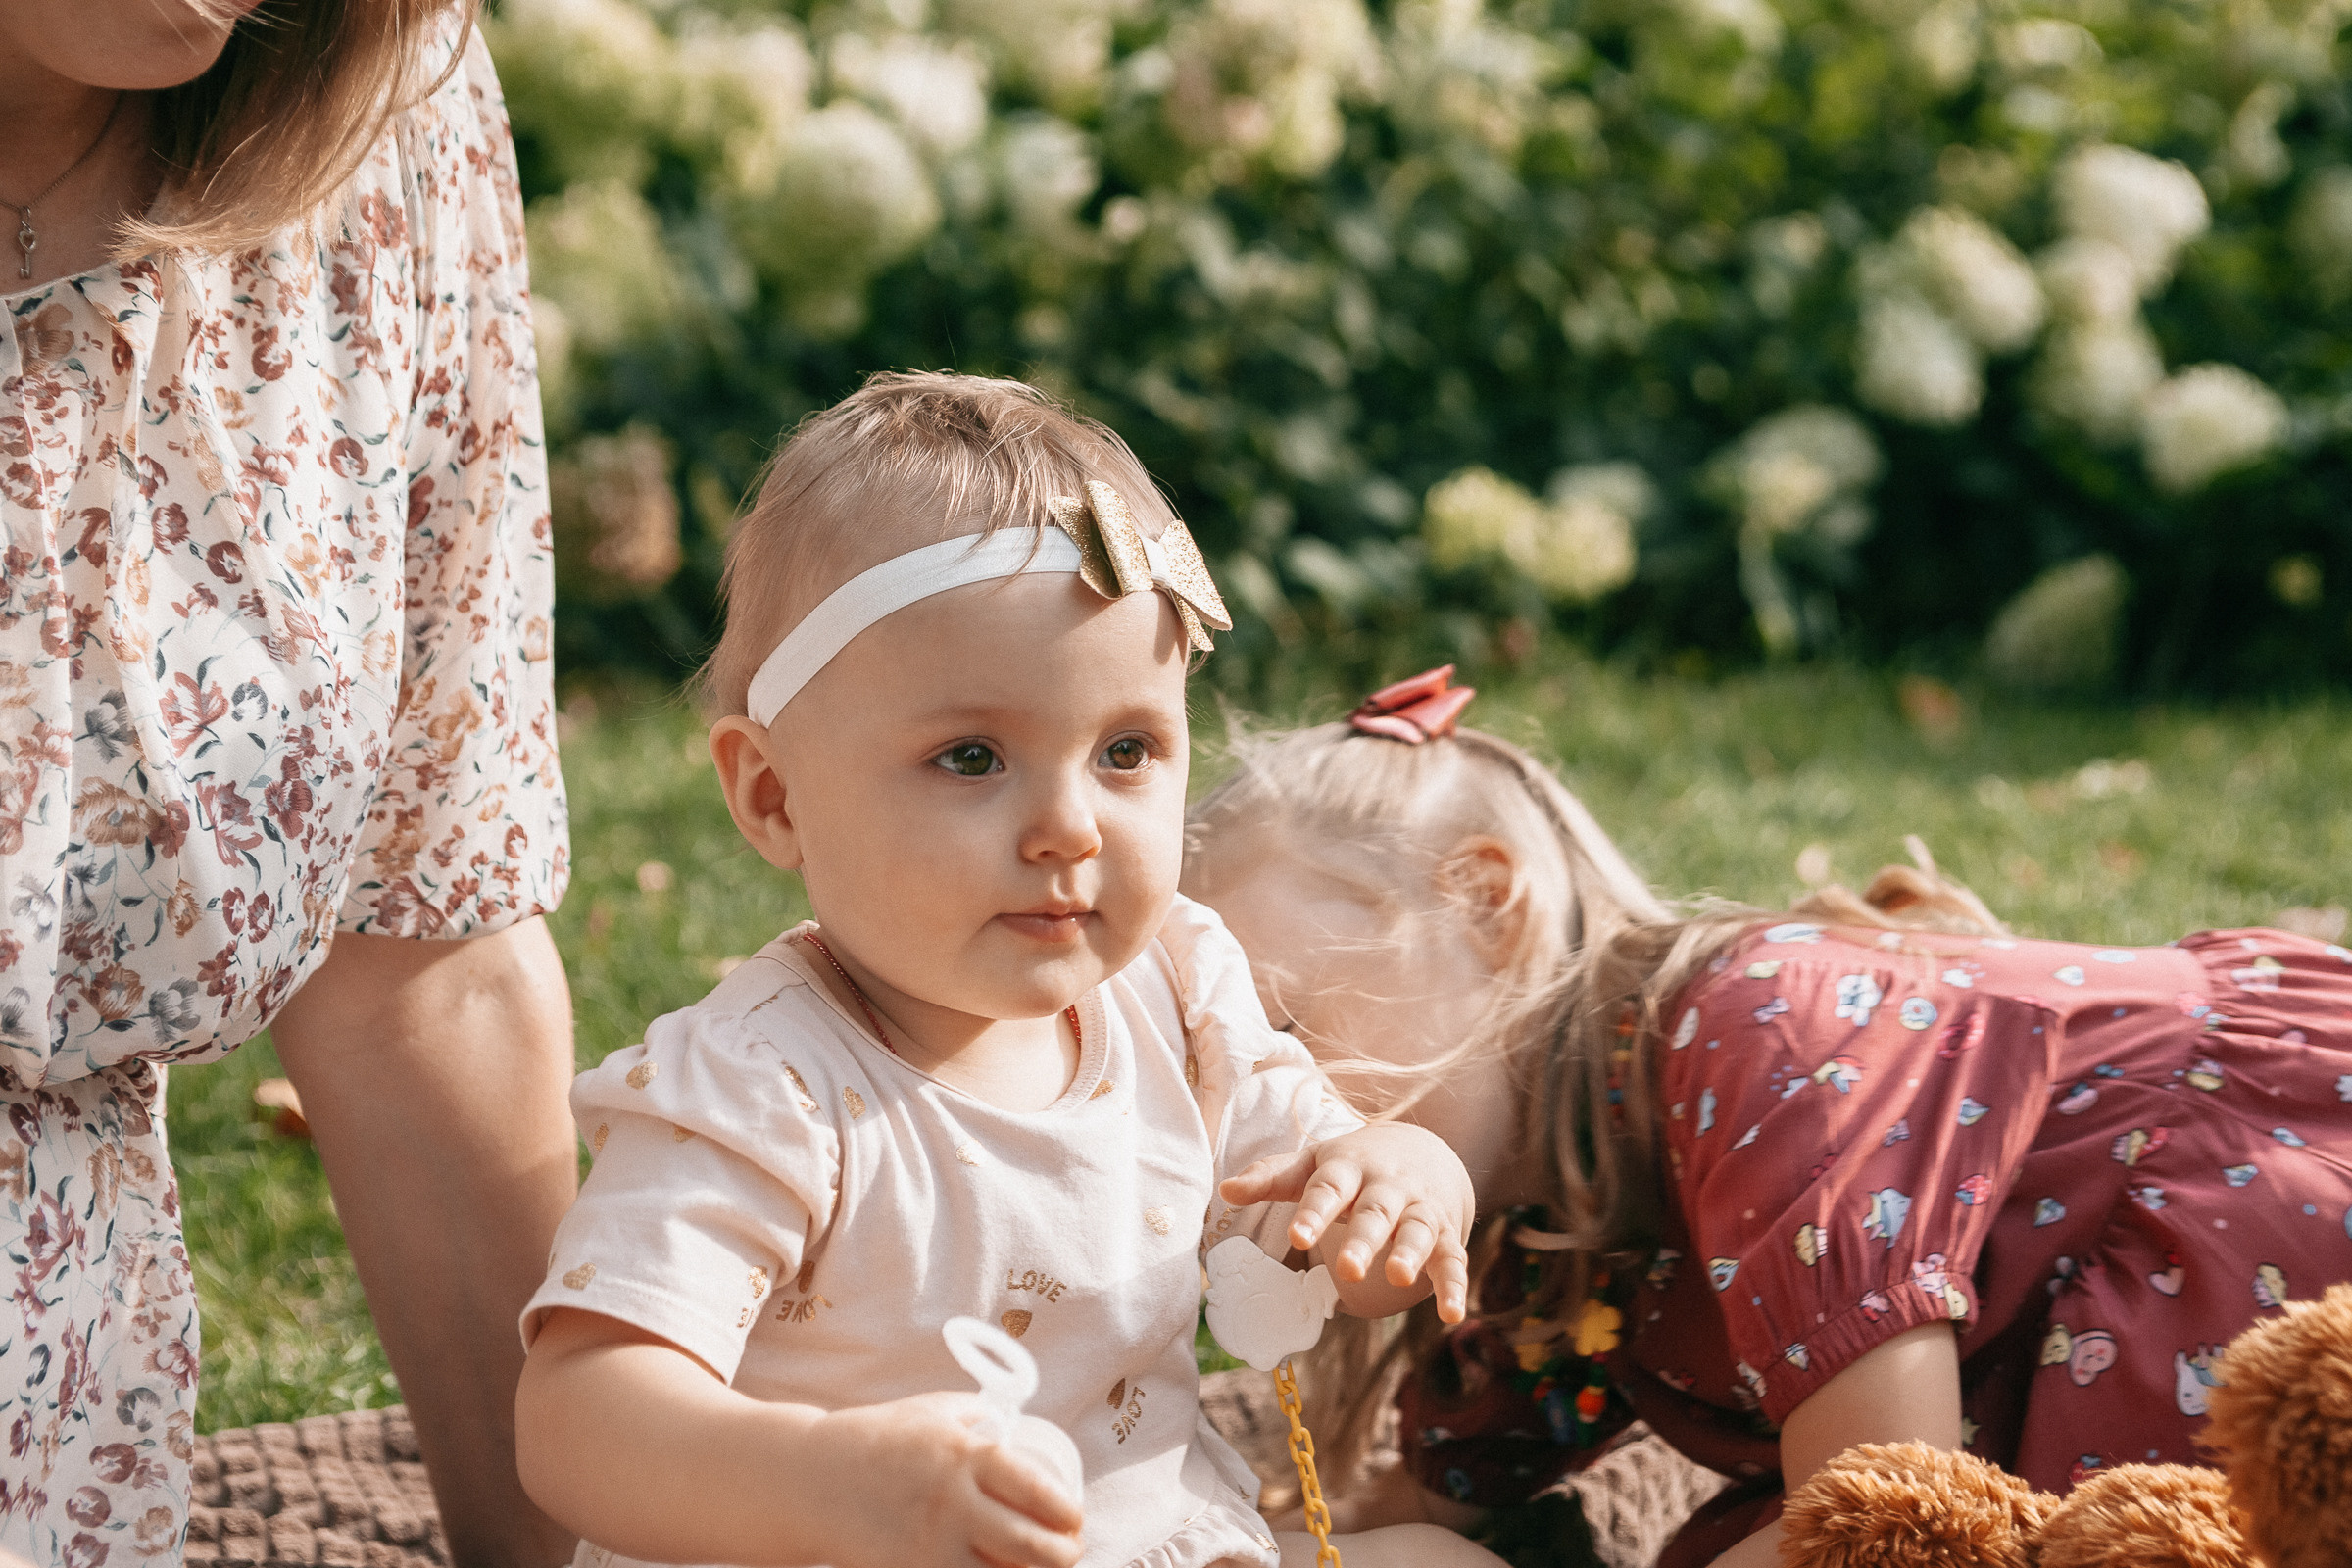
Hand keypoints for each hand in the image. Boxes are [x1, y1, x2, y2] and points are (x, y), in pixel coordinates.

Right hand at [811, 1391, 1083, 1567]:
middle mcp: (953, 1506)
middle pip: (1032, 1548)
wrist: (814, 1479)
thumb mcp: (936, 1412)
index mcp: (966, 1458)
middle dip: (1063, 1556)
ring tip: (1035, 1567)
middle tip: (1068, 1551)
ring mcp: (930, 1549)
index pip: (1039, 1493)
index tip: (1074, 1519)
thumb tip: (1024, 1426)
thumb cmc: (881, 1439)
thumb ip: (981, 1417)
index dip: (1068, 1514)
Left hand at [1220, 1123, 1472, 1322]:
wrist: (1421, 1151)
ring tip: (1399, 1278)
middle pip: (1375, 1212)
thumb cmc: (1351, 1167)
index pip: (1328, 1188)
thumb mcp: (1311, 1165)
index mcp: (1348, 1168)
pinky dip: (1454, 1286)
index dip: (1313, 1213)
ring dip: (1411, 1253)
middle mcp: (1387, 1187)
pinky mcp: (1445, 1234)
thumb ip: (1271, 1178)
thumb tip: (1225, 1189)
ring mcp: (1419, 1209)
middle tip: (1347, 1269)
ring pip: (1417, 1230)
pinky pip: (1452, 1259)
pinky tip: (1451, 1315)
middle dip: (1364, 1239)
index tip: (1295, 1236)